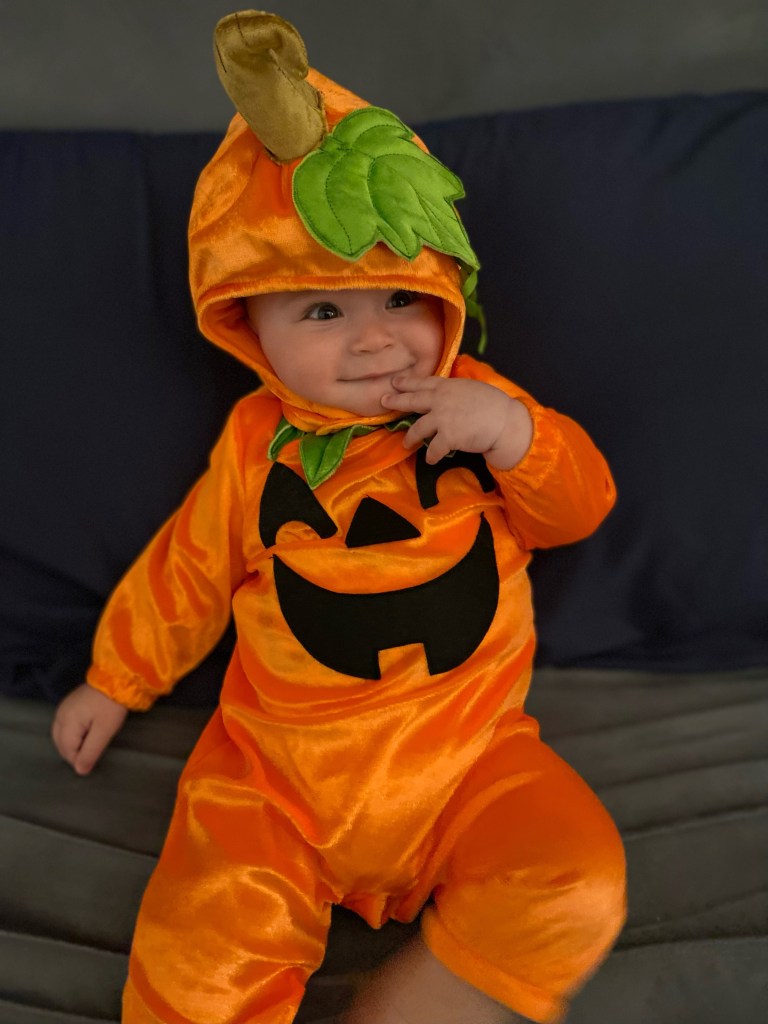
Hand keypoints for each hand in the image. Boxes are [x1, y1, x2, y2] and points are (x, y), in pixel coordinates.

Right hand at [52, 683, 128, 774]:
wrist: (116, 679)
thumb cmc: (111, 706)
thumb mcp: (104, 731)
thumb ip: (90, 752)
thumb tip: (79, 771)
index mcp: (66, 723)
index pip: (67, 751)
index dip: (80, 760)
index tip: (95, 759)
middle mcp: (60, 715)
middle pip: (61, 744)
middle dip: (74, 753)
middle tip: (92, 754)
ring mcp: (63, 708)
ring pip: (61, 736)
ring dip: (72, 744)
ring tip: (89, 746)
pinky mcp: (69, 704)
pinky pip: (65, 725)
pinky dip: (72, 735)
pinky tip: (84, 735)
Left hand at [381, 374, 532, 468]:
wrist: (504, 422)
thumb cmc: (494, 405)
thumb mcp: (473, 388)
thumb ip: (457, 390)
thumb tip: (451, 394)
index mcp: (448, 386)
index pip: (423, 383)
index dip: (407, 382)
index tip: (394, 382)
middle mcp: (440, 400)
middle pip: (413, 400)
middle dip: (396, 401)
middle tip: (383, 401)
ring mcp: (442, 418)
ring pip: (418, 428)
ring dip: (411, 437)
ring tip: (406, 443)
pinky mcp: (447, 437)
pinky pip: (434, 449)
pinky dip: (432, 456)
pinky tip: (430, 460)